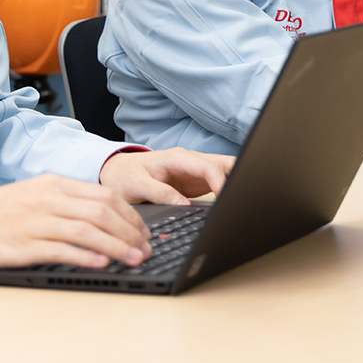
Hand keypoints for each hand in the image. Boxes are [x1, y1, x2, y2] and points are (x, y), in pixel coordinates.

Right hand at [0, 173, 153, 270]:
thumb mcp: (33, 196)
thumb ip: (67, 204)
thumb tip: (106, 221)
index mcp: (54, 184)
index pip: (105, 196)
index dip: (131, 215)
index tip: (145, 233)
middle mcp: (47, 199)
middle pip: (102, 212)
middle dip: (131, 232)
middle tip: (146, 249)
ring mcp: (34, 221)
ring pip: (87, 230)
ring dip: (117, 246)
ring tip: (134, 259)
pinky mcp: (20, 245)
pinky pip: (60, 249)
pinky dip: (85, 256)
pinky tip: (101, 263)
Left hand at [99, 148, 234, 203]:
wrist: (118, 172)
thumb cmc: (126, 176)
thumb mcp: (136, 185)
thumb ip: (159, 193)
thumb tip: (183, 204)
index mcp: (177, 158)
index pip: (208, 166)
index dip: (221, 181)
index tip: (225, 198)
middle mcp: (190, 160)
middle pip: (224, 163)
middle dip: (238, 177)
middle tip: (243, 199)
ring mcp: (196, 169)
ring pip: (226, 169)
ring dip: (237, 180)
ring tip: (244, 199)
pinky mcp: (197, 179)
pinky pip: (220, 179)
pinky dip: (230, 187)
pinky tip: (234, 199)